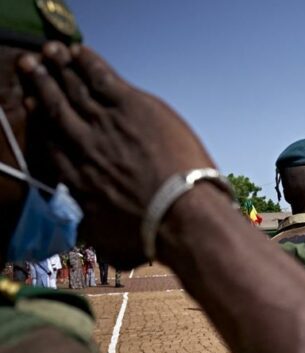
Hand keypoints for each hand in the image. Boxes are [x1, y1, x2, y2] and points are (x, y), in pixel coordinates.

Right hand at [17, 43, 216, 268]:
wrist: (178, 214)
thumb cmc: (151, 236)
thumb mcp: (116, 246)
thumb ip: (106, 239)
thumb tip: (111, 254)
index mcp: (77, 177)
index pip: (53, 141)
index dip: (42, 119)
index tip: (35, 104)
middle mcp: (84, 146)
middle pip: (56, 108)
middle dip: (42, 84)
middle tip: (31, 66)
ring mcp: (106, 124)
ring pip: (75, 88)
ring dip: (60, 67)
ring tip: (50, 53)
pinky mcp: (132, 107)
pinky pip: (102, 77)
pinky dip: (88, 62)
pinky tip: (79, 50)